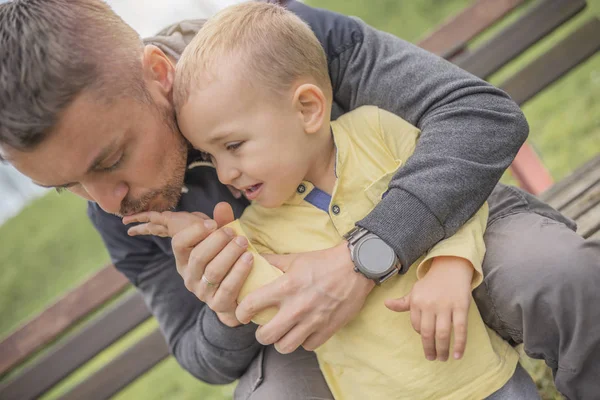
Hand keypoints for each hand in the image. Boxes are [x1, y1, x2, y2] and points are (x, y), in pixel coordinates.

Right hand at [123, 202, 252, 326]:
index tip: (213, 223)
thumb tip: (223, 205)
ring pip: (212, 272)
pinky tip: (250, 259)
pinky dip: (239, 272)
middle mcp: (189, 276)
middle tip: (233, 232)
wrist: (237, 296)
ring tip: (243, 242)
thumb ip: (222, 223)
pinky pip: (228, 288)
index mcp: (185, 259)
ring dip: (229, 255)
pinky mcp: (218, 304)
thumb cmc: (227, 262)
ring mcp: (203, 292)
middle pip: (197, 257)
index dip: (194, 232)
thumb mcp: (222, 241)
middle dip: (217, 242)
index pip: (179, 244)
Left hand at [235, 242, 374, 353]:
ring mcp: (313, 321)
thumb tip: (251, 258)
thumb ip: (272, 262)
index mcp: (285, 287)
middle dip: (260, 334)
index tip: (242, 314)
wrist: (356, 267)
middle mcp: (296, 307)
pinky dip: (303, 342)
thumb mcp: (295, 258)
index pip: (251, 306)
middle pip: (266, 336)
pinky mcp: (328, 329)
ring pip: (285, 347)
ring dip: (280, 342)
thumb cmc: (323, 261)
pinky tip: (303, 332)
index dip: (241, 313)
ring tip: (282, 334)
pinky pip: (307, 346)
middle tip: (263, 328)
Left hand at [385, 256, 472, 360]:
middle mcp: (429, 304)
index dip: (421, 335)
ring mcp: (446, 306)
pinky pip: (460, 329)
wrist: (450, 268)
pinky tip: (457, 355)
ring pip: (443, 333)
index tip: (427, 341)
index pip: (416, 326)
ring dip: (443, 350)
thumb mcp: (415, 291)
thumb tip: (385, 304)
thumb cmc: (431, 284)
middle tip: (432, 358)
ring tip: (443, 358)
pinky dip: (459, 344)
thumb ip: (402, 302)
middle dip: (429, 349)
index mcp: (416, 301)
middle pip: (428, 333)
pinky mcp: (461, 306)